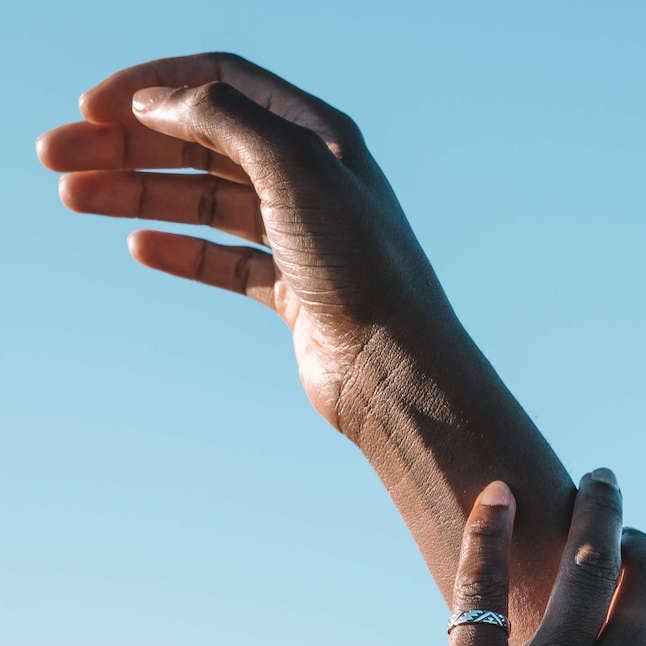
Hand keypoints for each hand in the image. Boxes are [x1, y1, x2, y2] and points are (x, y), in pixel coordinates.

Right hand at [36, 52, 456, 429]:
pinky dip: (183, 251)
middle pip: (203, 144)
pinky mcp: (296, 294)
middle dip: (128, 145)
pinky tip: (141, 247)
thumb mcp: (293, 168)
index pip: (222, 84)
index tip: (92, 107)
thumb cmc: (359, 265)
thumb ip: (223, 119)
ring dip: (140, 195)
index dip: (153, 86)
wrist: (395, 367)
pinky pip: (227, 261)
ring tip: (73, 199)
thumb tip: (159, 100)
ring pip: (208, 203)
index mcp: (320, 136)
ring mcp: (303, 239)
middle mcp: (313, 181)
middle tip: (55, 157)